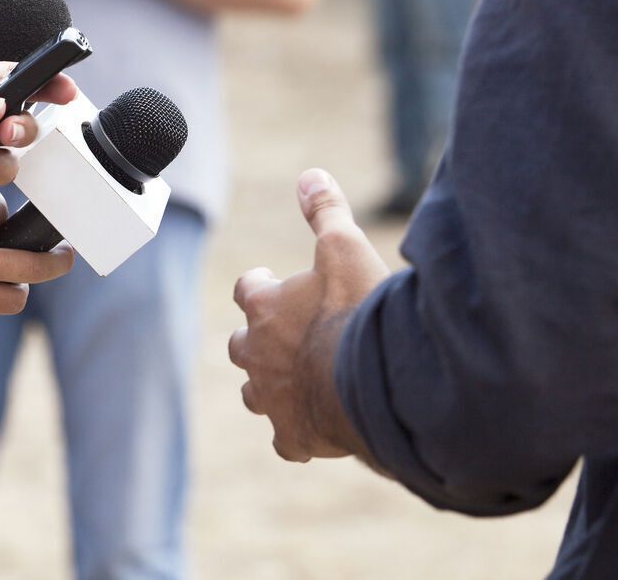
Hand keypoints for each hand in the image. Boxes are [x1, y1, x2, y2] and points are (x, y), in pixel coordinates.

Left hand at [228, 169, 389, 461]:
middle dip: (257, 339)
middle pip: (241, 344)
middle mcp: (255, 353)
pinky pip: (286, 441)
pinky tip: (313, 433)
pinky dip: (296, 435)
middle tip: (283, 335)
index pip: (247, 289)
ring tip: (295, 380)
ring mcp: (272, 398)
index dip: (260, 285)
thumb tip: (308, 175)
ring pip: (255, 393)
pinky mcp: (294, 436)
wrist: (376, 380)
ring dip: (269, 385)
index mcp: (262, 306)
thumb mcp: (344, 246)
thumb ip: (325, 211)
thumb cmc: (358, 310)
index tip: (272, 282)